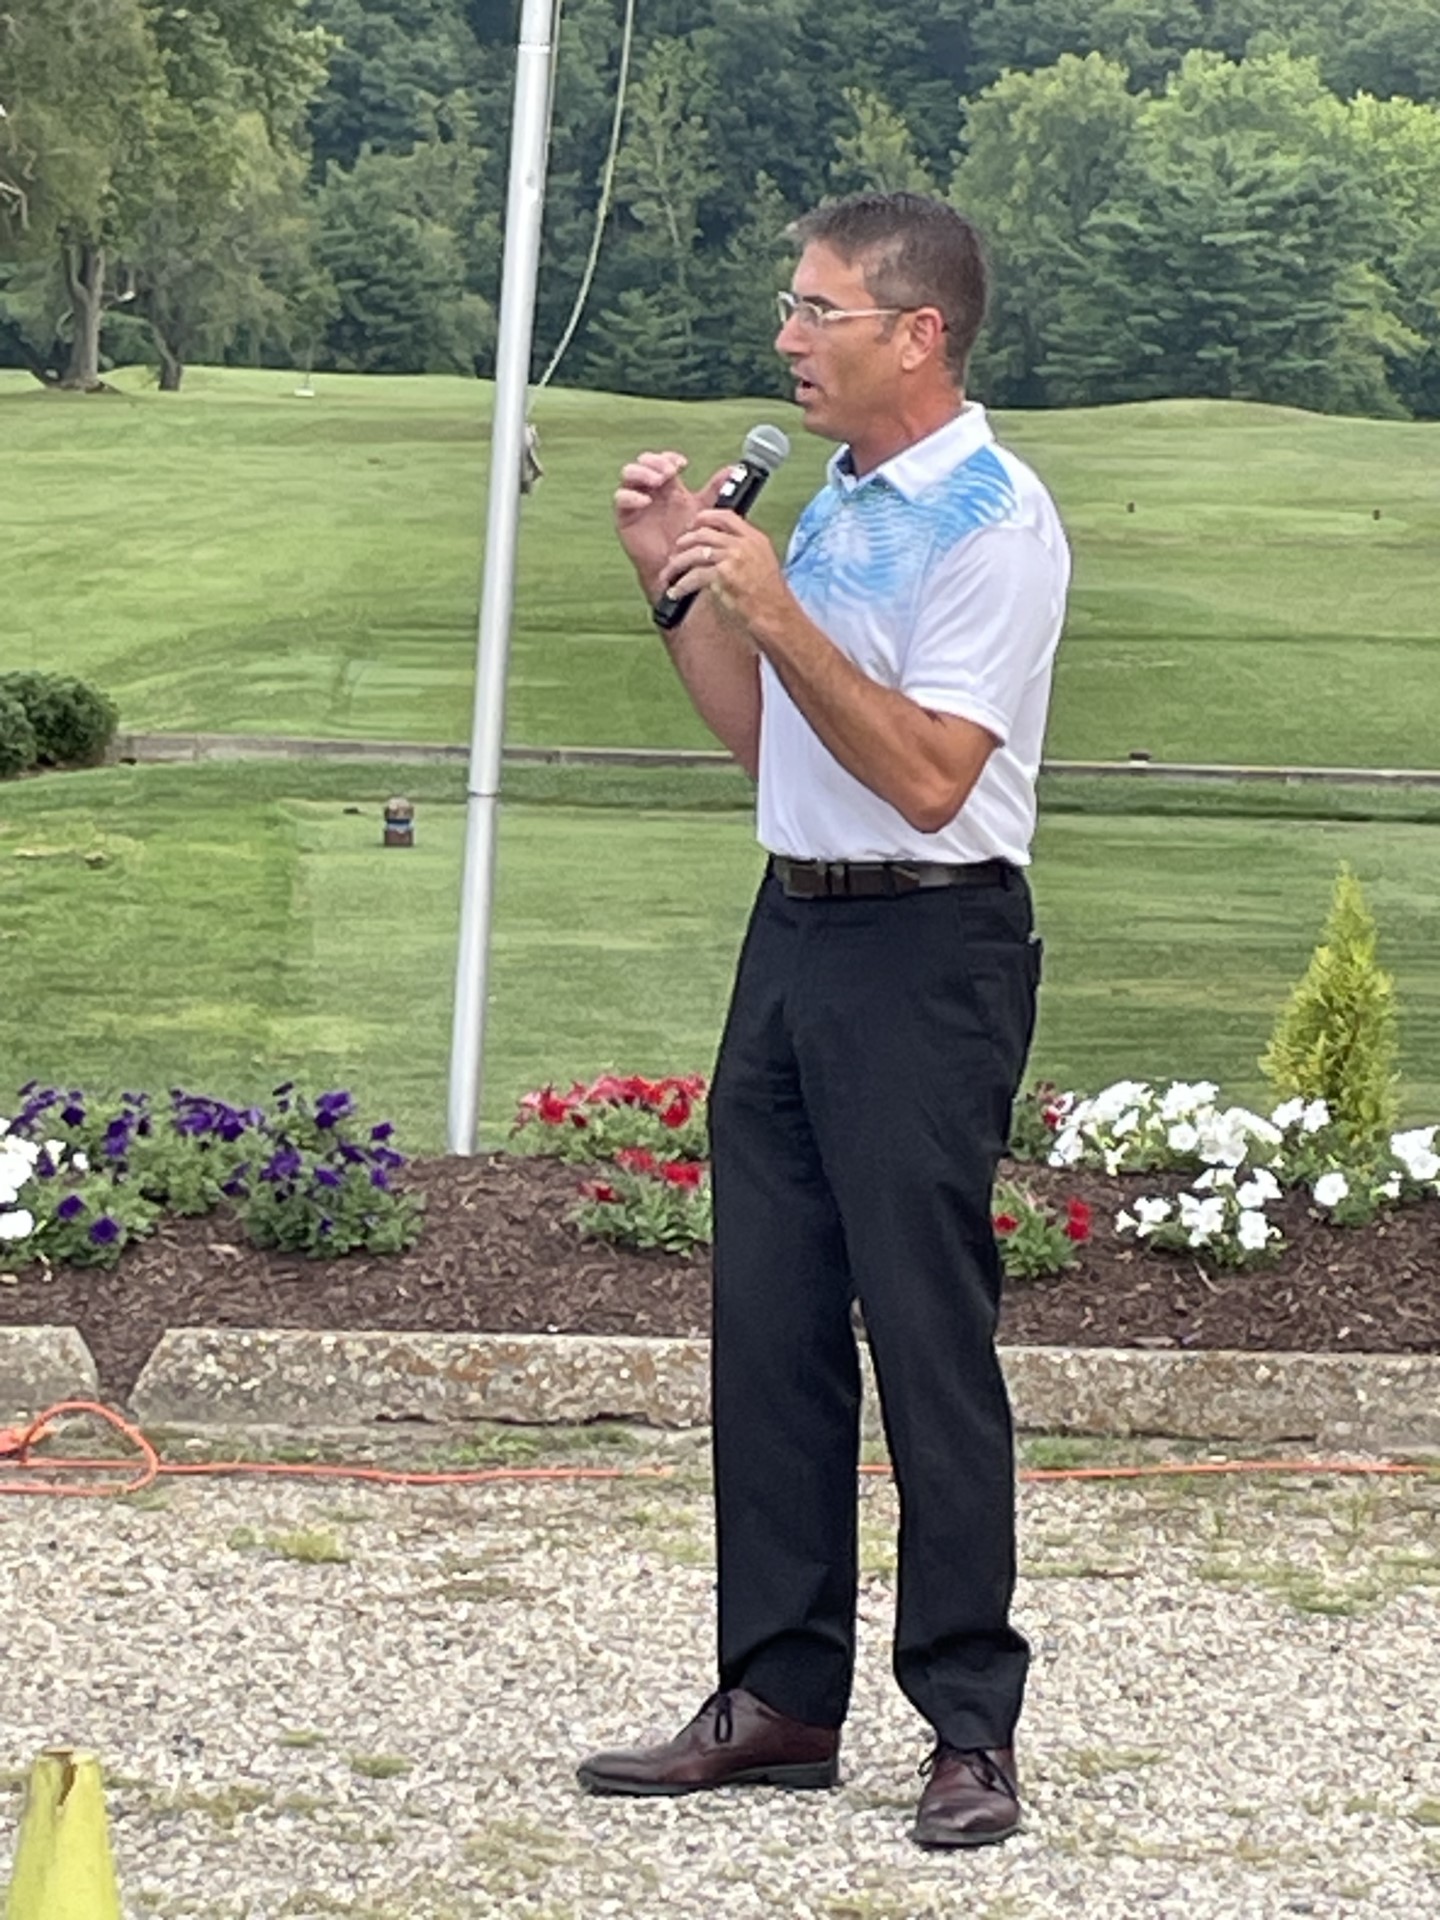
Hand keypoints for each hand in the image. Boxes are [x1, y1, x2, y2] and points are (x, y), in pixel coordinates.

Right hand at [614, 451, 728, 594]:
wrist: (676, 568)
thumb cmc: (688, 540)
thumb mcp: (704, 510)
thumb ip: (716, 490)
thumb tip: (733, 469)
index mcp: (667, 485)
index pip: (662, 460)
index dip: (669, 457)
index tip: (682, 464)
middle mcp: (650, 490)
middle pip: (643, 462)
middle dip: (654, 462)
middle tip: (668, 472)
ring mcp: (635, 502)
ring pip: (628, 474)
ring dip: (642, 473)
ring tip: (656, 481)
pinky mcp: (625, 518)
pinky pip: (620, 499)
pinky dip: (631, 496)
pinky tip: (644, 501)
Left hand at [660, 509, 792, 639]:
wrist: (776, 616)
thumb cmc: (769, 597)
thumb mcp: (762, 563)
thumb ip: (743, 550)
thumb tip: (716, 550)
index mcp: (755, 538)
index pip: (725, 517)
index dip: (704, 518)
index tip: (691, 526)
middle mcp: (744, 544)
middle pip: (704, 532)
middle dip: (684, 542)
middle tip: (675, 553)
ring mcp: (733, 558)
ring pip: (694, 553)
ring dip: (676, 565)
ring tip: (668, 575)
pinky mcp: (723, 575)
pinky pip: (694, 576)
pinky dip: (681, 585)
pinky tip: (675, 592)